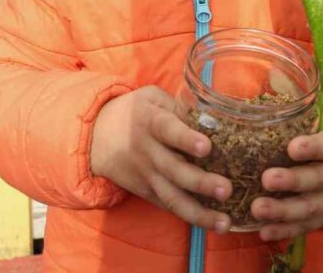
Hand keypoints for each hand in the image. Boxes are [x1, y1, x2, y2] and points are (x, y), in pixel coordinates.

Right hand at [90, 85, 232, 231]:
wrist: (96, 136)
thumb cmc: (134, 112)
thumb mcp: (152, 98)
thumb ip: (179, 107)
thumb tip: (213, 120)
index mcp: (150, 122)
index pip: (168, 131)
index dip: (186, 139)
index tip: (206, 147)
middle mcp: (148, 152)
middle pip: (174, 171)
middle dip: (200, 182)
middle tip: (226, 189)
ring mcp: (147, 176)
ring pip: (172, 198)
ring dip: (199, 213)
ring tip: (224, 222)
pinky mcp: (147, 193)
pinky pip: (169, 207)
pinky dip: (190, 217)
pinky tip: (213, 224)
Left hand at [251, 114, 322, 241]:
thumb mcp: (320, 116)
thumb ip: (300, 105)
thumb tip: (273, 75)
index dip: (312, 147)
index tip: (292, 147)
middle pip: (319, 179)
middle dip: (293, 181)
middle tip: (266, 179)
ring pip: (311, 208)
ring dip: (283, 211)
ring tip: (257, 208)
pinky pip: (306, 227)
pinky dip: (285, 231)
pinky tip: (264, 231)